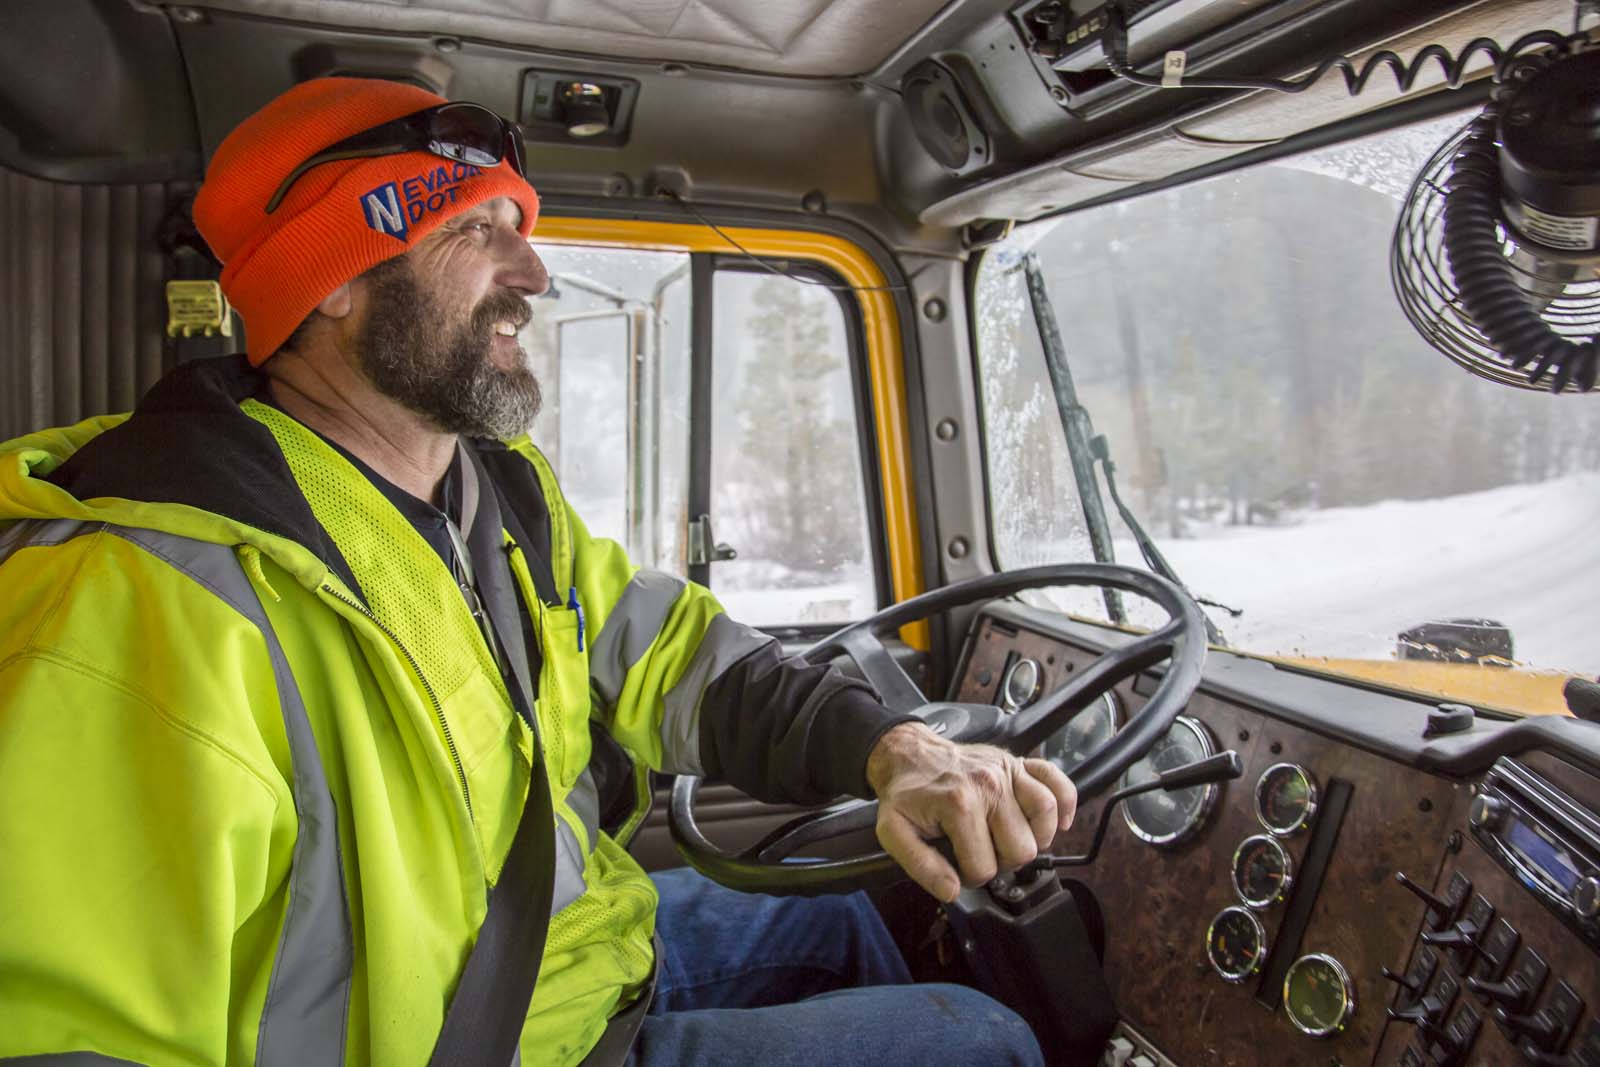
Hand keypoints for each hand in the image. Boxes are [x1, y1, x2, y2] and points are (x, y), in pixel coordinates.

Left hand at [865, 722, 1076, 902]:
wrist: (909, 755)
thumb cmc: (906, 794)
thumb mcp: (894, 833)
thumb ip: (920, 866)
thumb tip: (951, 890)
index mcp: (959, 804)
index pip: (985, 867)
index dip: (970, 877)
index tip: (958, 866)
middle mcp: (988, 785)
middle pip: (1022, 849)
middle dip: (1002, 861)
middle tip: (983, 852)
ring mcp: (1007, 771)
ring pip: (1045, 817)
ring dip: (1033, 839)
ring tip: (1011, 841)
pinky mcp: (1019, 763)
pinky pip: (1058, 781)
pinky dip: (1066, 803)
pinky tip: (1057, 822)